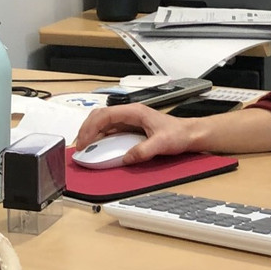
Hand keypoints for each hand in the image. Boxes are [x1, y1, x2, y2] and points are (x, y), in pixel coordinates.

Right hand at [72, 102, 198, 164]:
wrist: (190, 134)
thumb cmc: (179, 133)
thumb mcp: (162, 143)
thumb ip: (143, 151)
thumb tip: (126, 158)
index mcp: (134, 112)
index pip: (104, 115)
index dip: (91, 128)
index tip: (85, 143)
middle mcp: (129, 114)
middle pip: (99, 116)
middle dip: (86, 130)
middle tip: (81, 146)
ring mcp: (129, 121)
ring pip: (102, 123)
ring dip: (91, 134)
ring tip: (85, 148)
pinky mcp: (130, 129)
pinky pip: (110, 131)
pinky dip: (100, 139)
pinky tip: (98, 149)